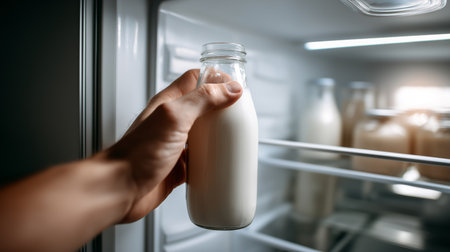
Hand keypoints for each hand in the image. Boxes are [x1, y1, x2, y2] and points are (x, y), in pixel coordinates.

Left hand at [99, 69, 242, 221]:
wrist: (120, 189)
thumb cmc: (137, 153)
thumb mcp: (174, 117)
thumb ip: (202, 100)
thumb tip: (229, 89)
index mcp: (169, 103)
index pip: (195, 79)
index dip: (216, 79)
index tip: (235, 88)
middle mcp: (172, 121)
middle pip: (203, 108)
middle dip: (222, 111)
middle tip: (238, 117)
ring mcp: (175, 144)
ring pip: (203, 135)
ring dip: (219, 137)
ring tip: (234, 141)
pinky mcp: (177, 167)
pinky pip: (200, 160)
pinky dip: (212, 161)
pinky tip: (220, 164)